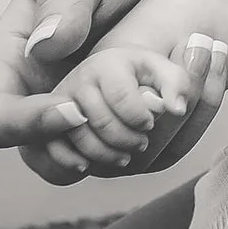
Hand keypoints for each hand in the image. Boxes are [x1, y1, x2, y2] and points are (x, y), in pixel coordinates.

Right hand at [1, 33, 227, 180]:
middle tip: (119, 133)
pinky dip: (137, 141)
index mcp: (10, 58)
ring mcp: (74, 103)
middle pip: (30, 150)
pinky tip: (165, 120)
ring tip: (145, 134)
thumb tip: (44, 48)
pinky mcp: (113, 109)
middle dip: (72, 151)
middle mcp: (35, 90)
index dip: (24, 124)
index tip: (74, 110)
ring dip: (107, 154)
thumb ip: (66, 1)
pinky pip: (114, 144)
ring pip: (72, 160)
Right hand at [41, 44, 188, 169]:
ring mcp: (61, 101)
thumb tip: (177, 109)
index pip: (123, 96)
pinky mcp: (48, 121)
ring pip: (80, 137)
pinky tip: (89, 166)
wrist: (108, 73)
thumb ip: (179, 83)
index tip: (151, 123)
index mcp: (108, 63)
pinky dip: (71, 162)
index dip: (140, 116)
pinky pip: (54, 148)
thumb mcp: (163, 70)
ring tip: (126, 156)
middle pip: (101, 120)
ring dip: (105, 154)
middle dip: (126, 138)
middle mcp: (80, 79)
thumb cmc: (142, 74)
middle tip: (142, 144)